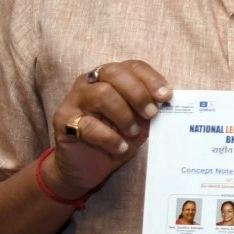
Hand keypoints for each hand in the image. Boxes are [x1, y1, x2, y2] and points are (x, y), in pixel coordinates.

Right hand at [45, 61, 171, 199]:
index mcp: (110, 78)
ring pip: (101, 94)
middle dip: (138, 93)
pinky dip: (110, 137)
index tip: (166, 96)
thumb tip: (169, 103)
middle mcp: (89, 83)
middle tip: (151, 114)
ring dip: (124, 115)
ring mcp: (74, 101)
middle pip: (114, 73)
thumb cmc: (116, 139)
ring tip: (132, 132)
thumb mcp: (139, 123)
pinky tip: (120, 147)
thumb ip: (150, 110)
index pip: (131, 66)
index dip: (150, 78)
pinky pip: (88, 124)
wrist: (87, 168)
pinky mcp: (63, 122)